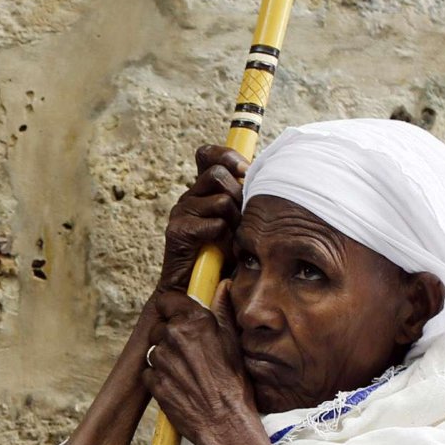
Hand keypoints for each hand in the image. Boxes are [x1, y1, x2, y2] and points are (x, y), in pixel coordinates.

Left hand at [139, 288, 258, 444]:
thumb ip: (223, 310)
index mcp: (195, 322)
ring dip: (165, 357)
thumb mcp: (233, 341)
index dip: (171, 308)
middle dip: (169, 335)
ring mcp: (161, 359)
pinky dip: (159, 376)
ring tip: (187, 371)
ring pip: (154, 349)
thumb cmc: (233, 383)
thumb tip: (222, 286)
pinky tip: (178, 384)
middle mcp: (174, 336)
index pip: (166, 300)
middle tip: (188, 351)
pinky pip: (149, 372)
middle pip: (159, 326)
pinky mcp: (153, 381)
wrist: (224, 422)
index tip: (177, 315)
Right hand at [159, 144, 245, 291]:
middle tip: (241, 217)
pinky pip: (214, 223)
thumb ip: (246, 197)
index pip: (208, 154)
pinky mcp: (177, 231)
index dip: (226, 156)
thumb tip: (267, 175)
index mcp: (204, 190)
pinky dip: (224, 238)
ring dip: (233, 219)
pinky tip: (221, 250)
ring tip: (232, 237)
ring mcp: (181, 212)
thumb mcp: (242, 220)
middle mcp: (190, 196)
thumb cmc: (226, 254)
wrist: (198, 290)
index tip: (244, 170)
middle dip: (237, 193)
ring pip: (221, 199)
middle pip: (217, 173)